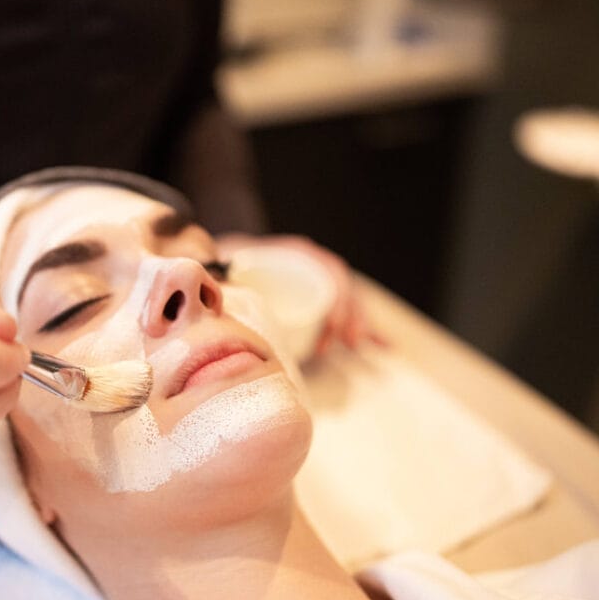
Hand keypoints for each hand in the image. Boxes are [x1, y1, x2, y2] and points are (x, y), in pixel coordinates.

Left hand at [217, 233, 383, 356]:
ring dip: (358, 322)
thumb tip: (215, 290)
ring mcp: (320, 279)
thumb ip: (219, 277)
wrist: (228, 258)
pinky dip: (365, 326)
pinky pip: (349, 310)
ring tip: (356, 346)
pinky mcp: (322, 297)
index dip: (337, 301)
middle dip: (352, 316)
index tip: (331, 330)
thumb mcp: (225, 267)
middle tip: (349, 343)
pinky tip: (383, 346)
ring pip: (350, 299)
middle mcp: (314, 263)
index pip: (331, 273)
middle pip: (345, 288)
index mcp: (298, 253)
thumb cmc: (227, 266)